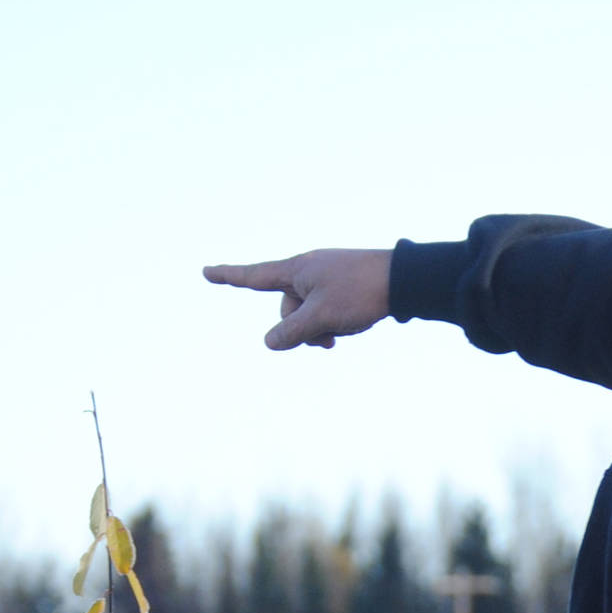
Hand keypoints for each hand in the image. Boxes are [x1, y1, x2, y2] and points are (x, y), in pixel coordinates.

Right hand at [203, 249, 392, 350]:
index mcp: (296, 270)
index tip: (206, 271)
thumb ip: (292, 332)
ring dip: (321, 328)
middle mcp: (308, 269)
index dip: (228, 277)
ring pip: (309, 312)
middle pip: (287, 307)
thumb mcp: (322, 317)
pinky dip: (334, 321)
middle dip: (302, 328)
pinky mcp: (344, 285)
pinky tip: (353, 325)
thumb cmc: (361, 293)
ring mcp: (327, 277)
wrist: (405, 279)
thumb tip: (269, 342)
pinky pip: (327, 308)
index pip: (254, 276)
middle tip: (328, 335)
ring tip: (345, 329)